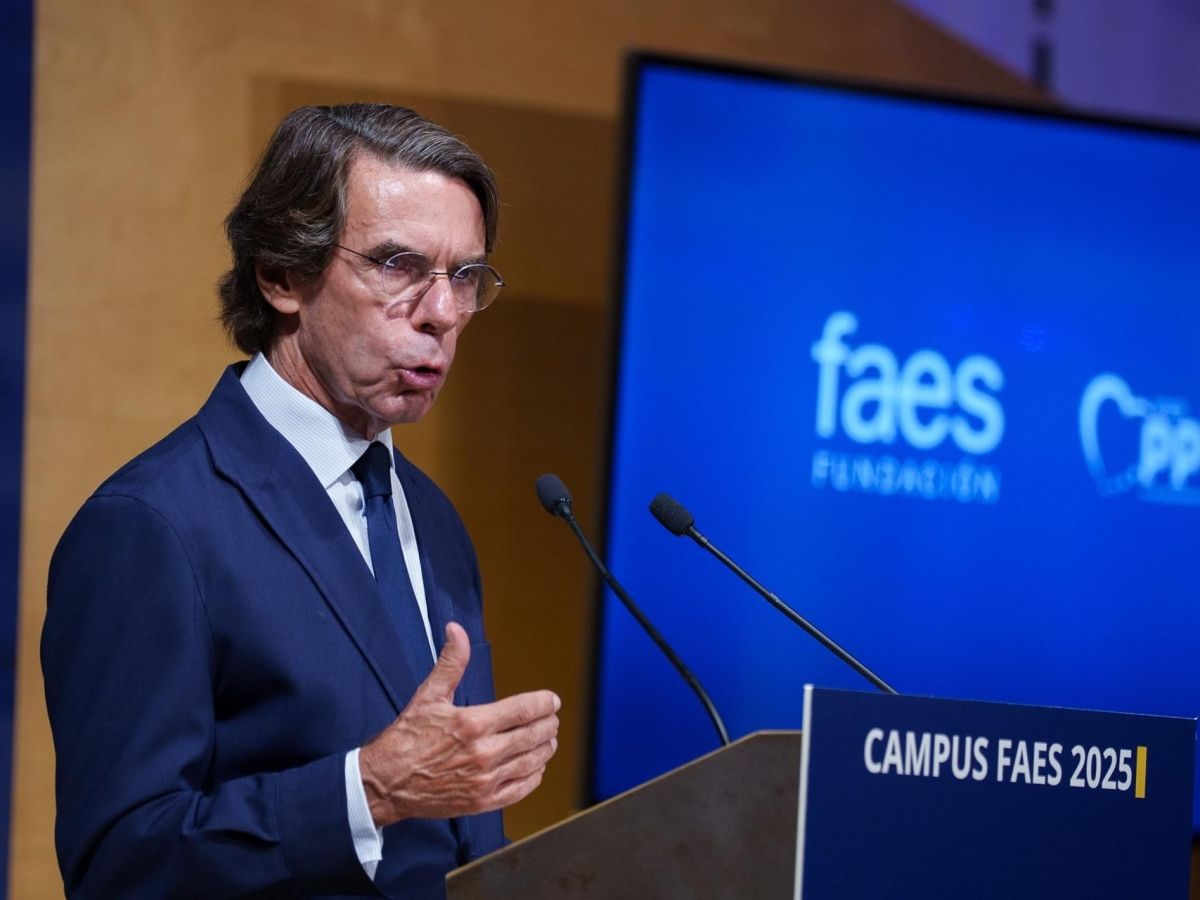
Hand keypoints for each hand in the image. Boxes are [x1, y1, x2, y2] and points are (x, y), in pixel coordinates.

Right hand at [358, 621, 559, 826]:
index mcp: (473, 723)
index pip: (524, 709)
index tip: (552, 700)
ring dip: (545, 749)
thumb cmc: (406, 738)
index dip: (544, 703)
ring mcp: (484, 780)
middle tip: (552, 719)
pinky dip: (534, 777)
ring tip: (548, 740)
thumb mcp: (429, 695)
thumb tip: (457, 630)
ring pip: (531, 762)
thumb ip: (451, 662)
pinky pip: (519, 790)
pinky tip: (535, 768)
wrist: (387, 782)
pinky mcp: (482, 802)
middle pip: (533, 735)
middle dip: (548, 725)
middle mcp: (483, 752)